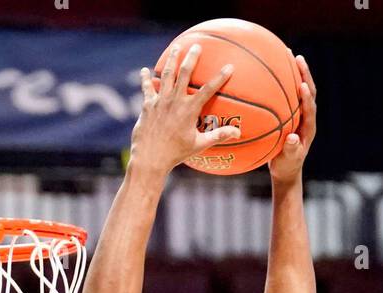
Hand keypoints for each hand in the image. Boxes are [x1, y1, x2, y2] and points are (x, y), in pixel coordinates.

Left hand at [132, 45, 238, 176]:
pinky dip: (146, 78)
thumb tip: (238, 133)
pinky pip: (147, 87)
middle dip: (192, 58)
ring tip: (177, 47)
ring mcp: (160, 100)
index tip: (229, 67)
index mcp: (189, 110)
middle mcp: (175, 100)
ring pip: (167, 74)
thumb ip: (218, 136)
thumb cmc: (177, 153)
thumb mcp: (199, 145)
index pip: (208, 90)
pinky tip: (145, 70)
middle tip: (197, 45)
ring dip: (172, 59)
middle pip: (185, 73)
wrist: (151, 157)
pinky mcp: (148, 104)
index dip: (220, 77)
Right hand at [269, 54, 316, 186]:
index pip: (310, 109)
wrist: (286, 169)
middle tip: (297, 58)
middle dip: (305, 75)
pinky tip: (272, 67)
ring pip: (300, 89)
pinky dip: (284, 79)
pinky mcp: (292, 113)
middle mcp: (306, 118)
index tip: (302, 85)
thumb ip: (292, 150)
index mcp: (308, 128)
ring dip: (296, 72)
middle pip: (309, 92)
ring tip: (288, 54)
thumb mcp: (288, 160)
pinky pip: (288, 93)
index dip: (307, 98)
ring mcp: (300, 114)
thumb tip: (294, 139)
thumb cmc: (286, 166)